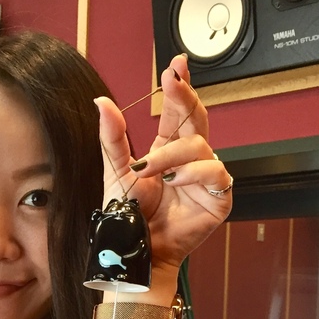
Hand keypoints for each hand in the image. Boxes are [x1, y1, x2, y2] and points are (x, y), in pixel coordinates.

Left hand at [96, 55, 230, 281]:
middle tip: (173, 83)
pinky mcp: (217, 200)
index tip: (175, 65)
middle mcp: (189, 161)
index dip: (179, 88)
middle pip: (196, 120)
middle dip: (185, 98)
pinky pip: (216, 174)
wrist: (134, 253)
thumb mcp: (114, 172)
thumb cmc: (128, 217)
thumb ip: (112, 138)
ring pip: (200, 147)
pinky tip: (176, 180)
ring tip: (151, 168)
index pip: (178, 112)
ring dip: (173, 153)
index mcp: (167, 150)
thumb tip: (102, 102)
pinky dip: (195, 173)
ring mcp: (205, 179)